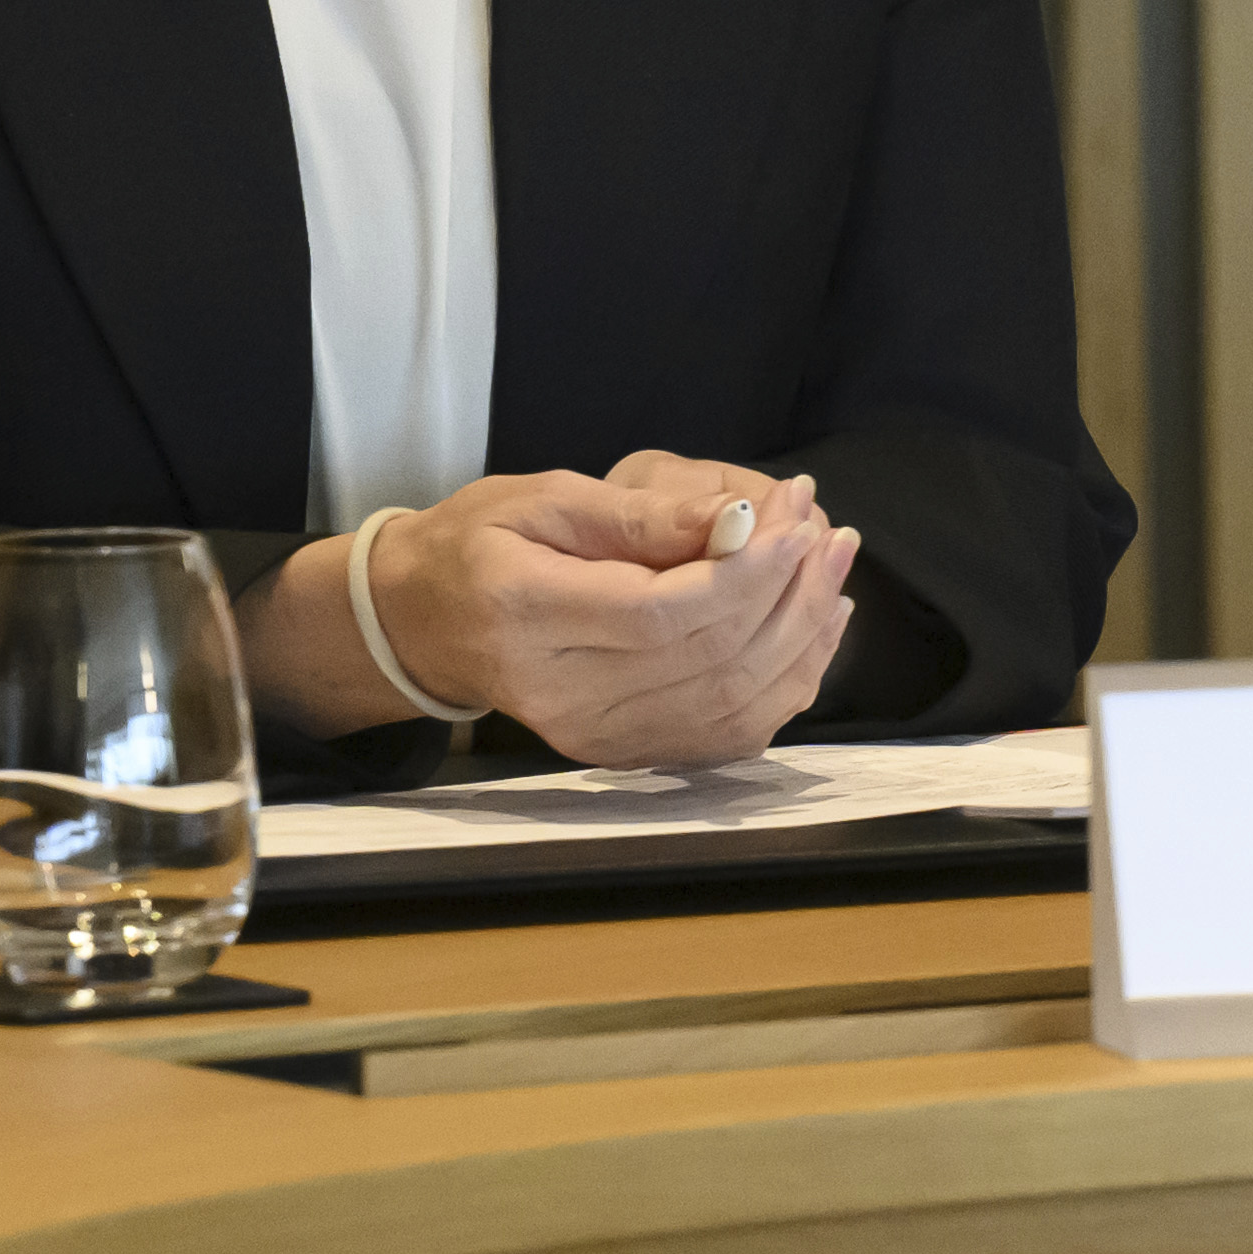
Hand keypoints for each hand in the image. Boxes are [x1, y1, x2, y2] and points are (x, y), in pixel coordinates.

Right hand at [306, 459, 863, 763]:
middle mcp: (561, 695)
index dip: (748, 572)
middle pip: (709, 658)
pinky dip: (787, 680)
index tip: (797, 521)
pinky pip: (728, 732)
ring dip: (802, 634)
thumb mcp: (543, 500)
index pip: (663, 613)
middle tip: (827, 534)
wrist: (422, 624)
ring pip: (732, 702)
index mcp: (528, 619)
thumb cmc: (478, 546)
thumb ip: (643, 514)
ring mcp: (593, 738)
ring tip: (831, 567)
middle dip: (788, 593)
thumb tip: (742, 518)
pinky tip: (813, 625)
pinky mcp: (620, 753)